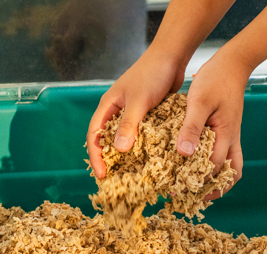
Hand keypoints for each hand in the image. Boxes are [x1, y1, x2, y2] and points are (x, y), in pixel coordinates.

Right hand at [87, 49, 185, 178]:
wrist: (172, 57)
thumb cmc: (152, 74)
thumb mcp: (139, 100)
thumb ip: (129, 124)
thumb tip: (119, 150)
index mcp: (107, 107)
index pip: (94, 137)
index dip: (96, 157)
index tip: (102, 176)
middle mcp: (117, 112)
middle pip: (108, 141)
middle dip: (110, 161)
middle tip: (116, 182)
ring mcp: (133, 114)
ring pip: (126, 140)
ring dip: (128, 157)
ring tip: (133, 177)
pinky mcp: (148, 116)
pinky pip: (142, 137)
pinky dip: (144, 149)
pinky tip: (152, 162)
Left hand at [177, 51, 251, 199]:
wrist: (232, 64)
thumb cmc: (215, 79)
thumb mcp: (198, 101)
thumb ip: (191, 128)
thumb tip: (184, 154)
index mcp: (226, 136)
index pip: (213, 168)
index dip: (195, 181)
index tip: (175, 188)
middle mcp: (232, 140)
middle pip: (229, 175)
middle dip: (210, 189)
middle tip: (189, 197)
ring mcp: (232, 137)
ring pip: (231, 168)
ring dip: (217, 181)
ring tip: (196, 189)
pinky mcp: (227, 132)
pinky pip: (225, 156)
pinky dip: (215, 166)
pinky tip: (196, 165)